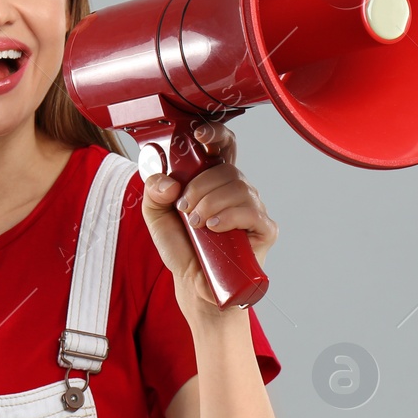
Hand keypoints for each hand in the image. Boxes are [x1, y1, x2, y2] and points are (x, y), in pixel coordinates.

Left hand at [141, 120, 278, 309]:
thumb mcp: (156, 216)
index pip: (224, 146)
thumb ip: (153, 192)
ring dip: (210, 204)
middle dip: (200, 188)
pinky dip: (229, 217)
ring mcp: (253, 209)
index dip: (216, 134)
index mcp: (215, 181)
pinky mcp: (264, 229)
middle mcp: (237, 191)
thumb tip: (171, 182)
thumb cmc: (183, 249)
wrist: (194, 284)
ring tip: (197, 225)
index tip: (199, 135)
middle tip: (185, 210)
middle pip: (227, 169)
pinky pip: (252, 212)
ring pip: (239, 188)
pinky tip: (214, 228)